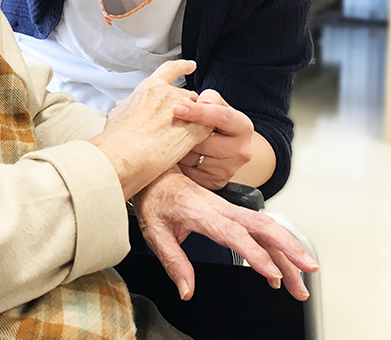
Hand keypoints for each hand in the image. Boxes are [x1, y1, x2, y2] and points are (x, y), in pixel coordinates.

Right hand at [89, 60, 210, 199]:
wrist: (125, 153)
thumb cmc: (118, 137)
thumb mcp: (117, 114)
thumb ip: (126, 107)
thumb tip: (124, 107)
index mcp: (151, 88)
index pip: (171, 69)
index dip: (182, 66)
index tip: (190, 66)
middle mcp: (170, 94)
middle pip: (188, 95)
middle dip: (187, 107)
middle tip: (179, 123)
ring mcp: (184, 110)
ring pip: (199, 112)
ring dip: (194, 122)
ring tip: (181, 139)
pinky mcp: (195, 129)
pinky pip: (205, 128)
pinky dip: (201, 135)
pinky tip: (191, 145)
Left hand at [129, 167, 318, 301]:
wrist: (155, 173)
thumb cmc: (155, 198)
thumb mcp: (155, 231)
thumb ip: (173, 262)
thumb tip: (187, 290)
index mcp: (201, 211)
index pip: (234, 233)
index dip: (255, 253)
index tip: (273, 274)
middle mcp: (219, 208)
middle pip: (261, 225)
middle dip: (288, 247)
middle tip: (308, 270)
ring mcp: (227, 208)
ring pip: (264, 228)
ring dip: (286, 252)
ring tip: (300, 283)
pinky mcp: (230, 212)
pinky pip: (257, 228)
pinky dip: (274, 248)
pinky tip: (280, 270)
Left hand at [174, 90, 253, 189]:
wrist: (230, 148)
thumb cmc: (219, 121)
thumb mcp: (218, 105)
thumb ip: (208, 98)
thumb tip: (197, 102)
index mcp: (243, 127)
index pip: (222, 117)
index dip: (198, 112)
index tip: (176, 108)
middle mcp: (241, 151)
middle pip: (204, 141)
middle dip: (184, 133)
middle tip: (170, 124)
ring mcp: (229, 170)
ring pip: (193, 158)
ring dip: (179, 148)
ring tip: (175, 139)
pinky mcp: (215, 182)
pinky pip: (189, 171)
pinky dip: (180, 162)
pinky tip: (179, 153)